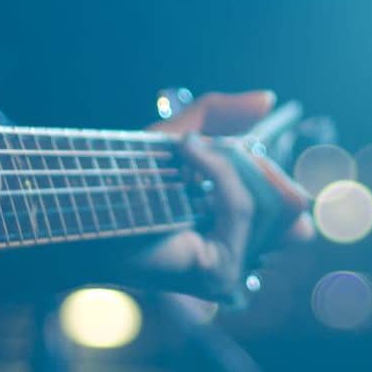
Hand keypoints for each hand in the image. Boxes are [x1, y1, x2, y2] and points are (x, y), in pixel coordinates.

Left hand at [126, 91, 313, 302]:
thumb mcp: (179, 137)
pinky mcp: (221, 273)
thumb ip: (222, 116)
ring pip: (269, 200)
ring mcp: (233, 269)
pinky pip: (242, 207)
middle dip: (249, 163)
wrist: (81, 201)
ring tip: (187, 153)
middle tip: (200, 150)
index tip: (240, 150)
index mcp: (234, 229)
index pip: (290, 204)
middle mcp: (240, 255)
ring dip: (228, 162)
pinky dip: (216, 173)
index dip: (271, 171)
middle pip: (289, 202)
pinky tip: (186, 156)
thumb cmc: (117, 179)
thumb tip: (270, 98)